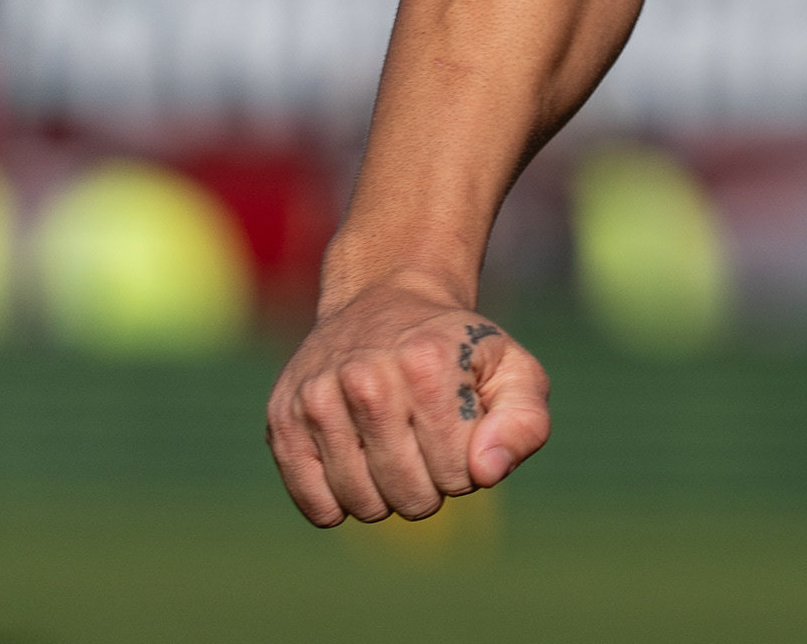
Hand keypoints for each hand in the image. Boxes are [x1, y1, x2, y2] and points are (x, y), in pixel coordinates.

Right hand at [265, 277, 551, 525]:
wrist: (385, 302)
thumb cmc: (457, 351)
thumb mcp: (512, 371)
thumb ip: (524, 423)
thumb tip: (486, 471)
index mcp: (428, 364)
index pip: (459, 475)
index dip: (469, 465)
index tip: (461, 428)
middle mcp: (366, 378)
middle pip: (409, 496)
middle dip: (430, 484)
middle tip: (426, 440)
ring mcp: (316, 397)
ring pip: (362, 504)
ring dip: (386, 493)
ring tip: (392, 446)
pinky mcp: (282, 418)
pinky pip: (315, 504)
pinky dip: (340, 502)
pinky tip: (356, 464)